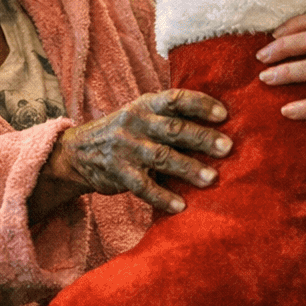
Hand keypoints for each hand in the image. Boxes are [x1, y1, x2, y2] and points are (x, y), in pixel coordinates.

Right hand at [37, 89, 230, 216]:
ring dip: (188, 168)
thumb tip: (216, 126)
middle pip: (174, 129)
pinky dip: (162, 197)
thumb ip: (170, 118)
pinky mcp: (118, 172)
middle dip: (202, 138)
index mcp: (146, 105)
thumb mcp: (142, 114)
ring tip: (211, 178)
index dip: (200, 104)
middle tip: (227, 148)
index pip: (175, 99)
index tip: (224, 114)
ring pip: (161, 157)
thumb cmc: (125, 132)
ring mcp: (125, 147)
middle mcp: (136, 123)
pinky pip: (143, 186)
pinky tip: (181, 206)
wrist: (77, 152)